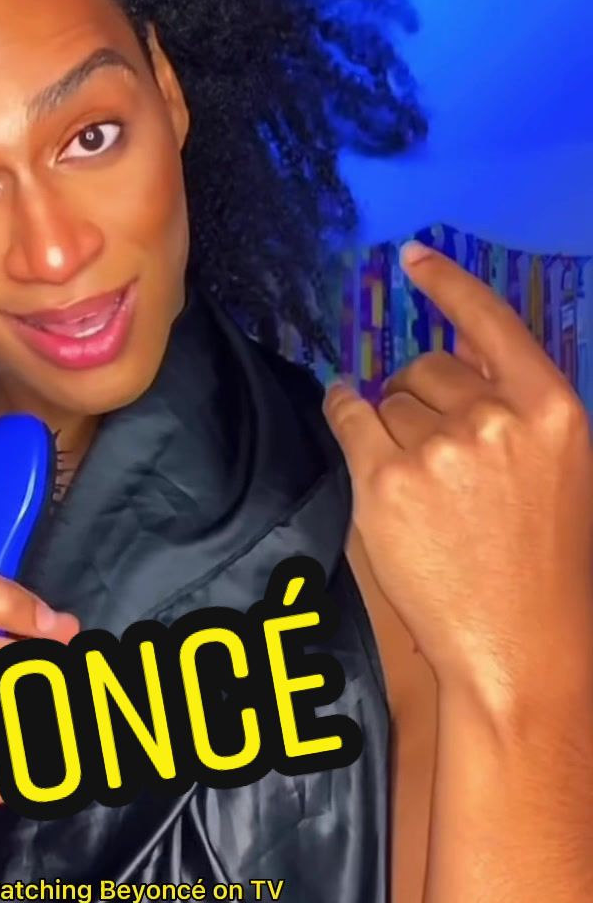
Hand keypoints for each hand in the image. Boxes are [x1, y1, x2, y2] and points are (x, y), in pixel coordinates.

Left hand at [323, 242, 592, 718]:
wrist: (518, 646)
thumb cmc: (542, 564)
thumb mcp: (557, 469)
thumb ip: (514, 407)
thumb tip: (458, 357)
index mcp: (552, 409)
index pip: (492, 323)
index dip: (448, 284)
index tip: (412, 256)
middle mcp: (497, 419)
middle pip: (427, 367)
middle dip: (420, 396)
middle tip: (434, 454)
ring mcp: (439, 450)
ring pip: (389, 397)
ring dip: (389, 422)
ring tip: (418, 482)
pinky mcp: (386, 482)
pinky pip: (350, 417)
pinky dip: (345, 412)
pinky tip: (350, 419)